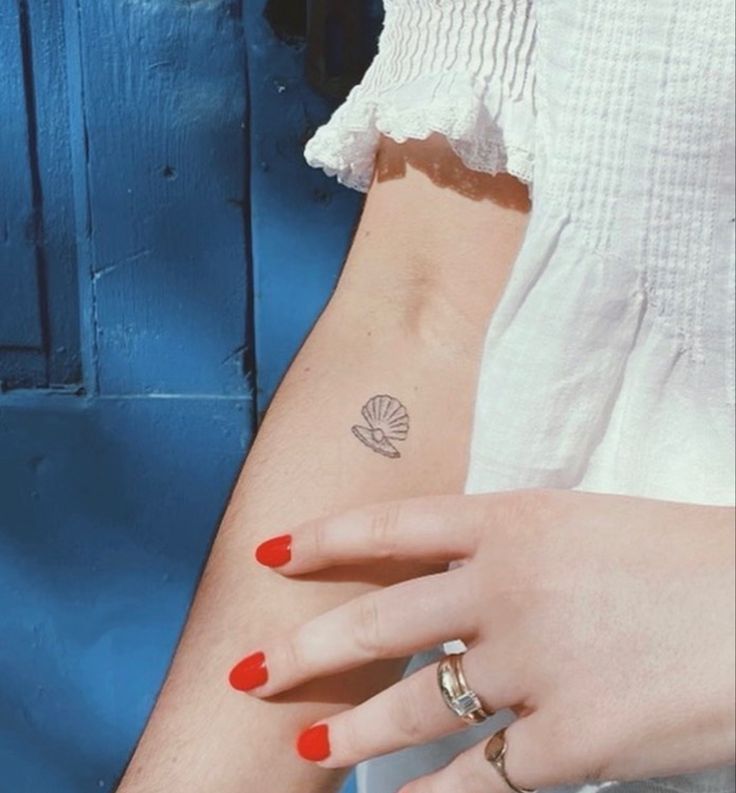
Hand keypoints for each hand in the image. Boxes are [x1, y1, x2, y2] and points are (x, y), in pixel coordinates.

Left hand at [230, 490, 734, 791]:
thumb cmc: (683, 558)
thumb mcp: (584, 527)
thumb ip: (510, 552)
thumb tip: (450, 585)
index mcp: (512, 519)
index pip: (391, 525)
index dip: (323, 539)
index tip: (272, 553)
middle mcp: (505, 587)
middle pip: (377, 620)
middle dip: (305, 648)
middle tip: (251, 666)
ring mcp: (531, 665)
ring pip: (411, 705)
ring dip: (352, 732)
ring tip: (309, 747)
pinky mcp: (568, 744)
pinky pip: (474, 781)